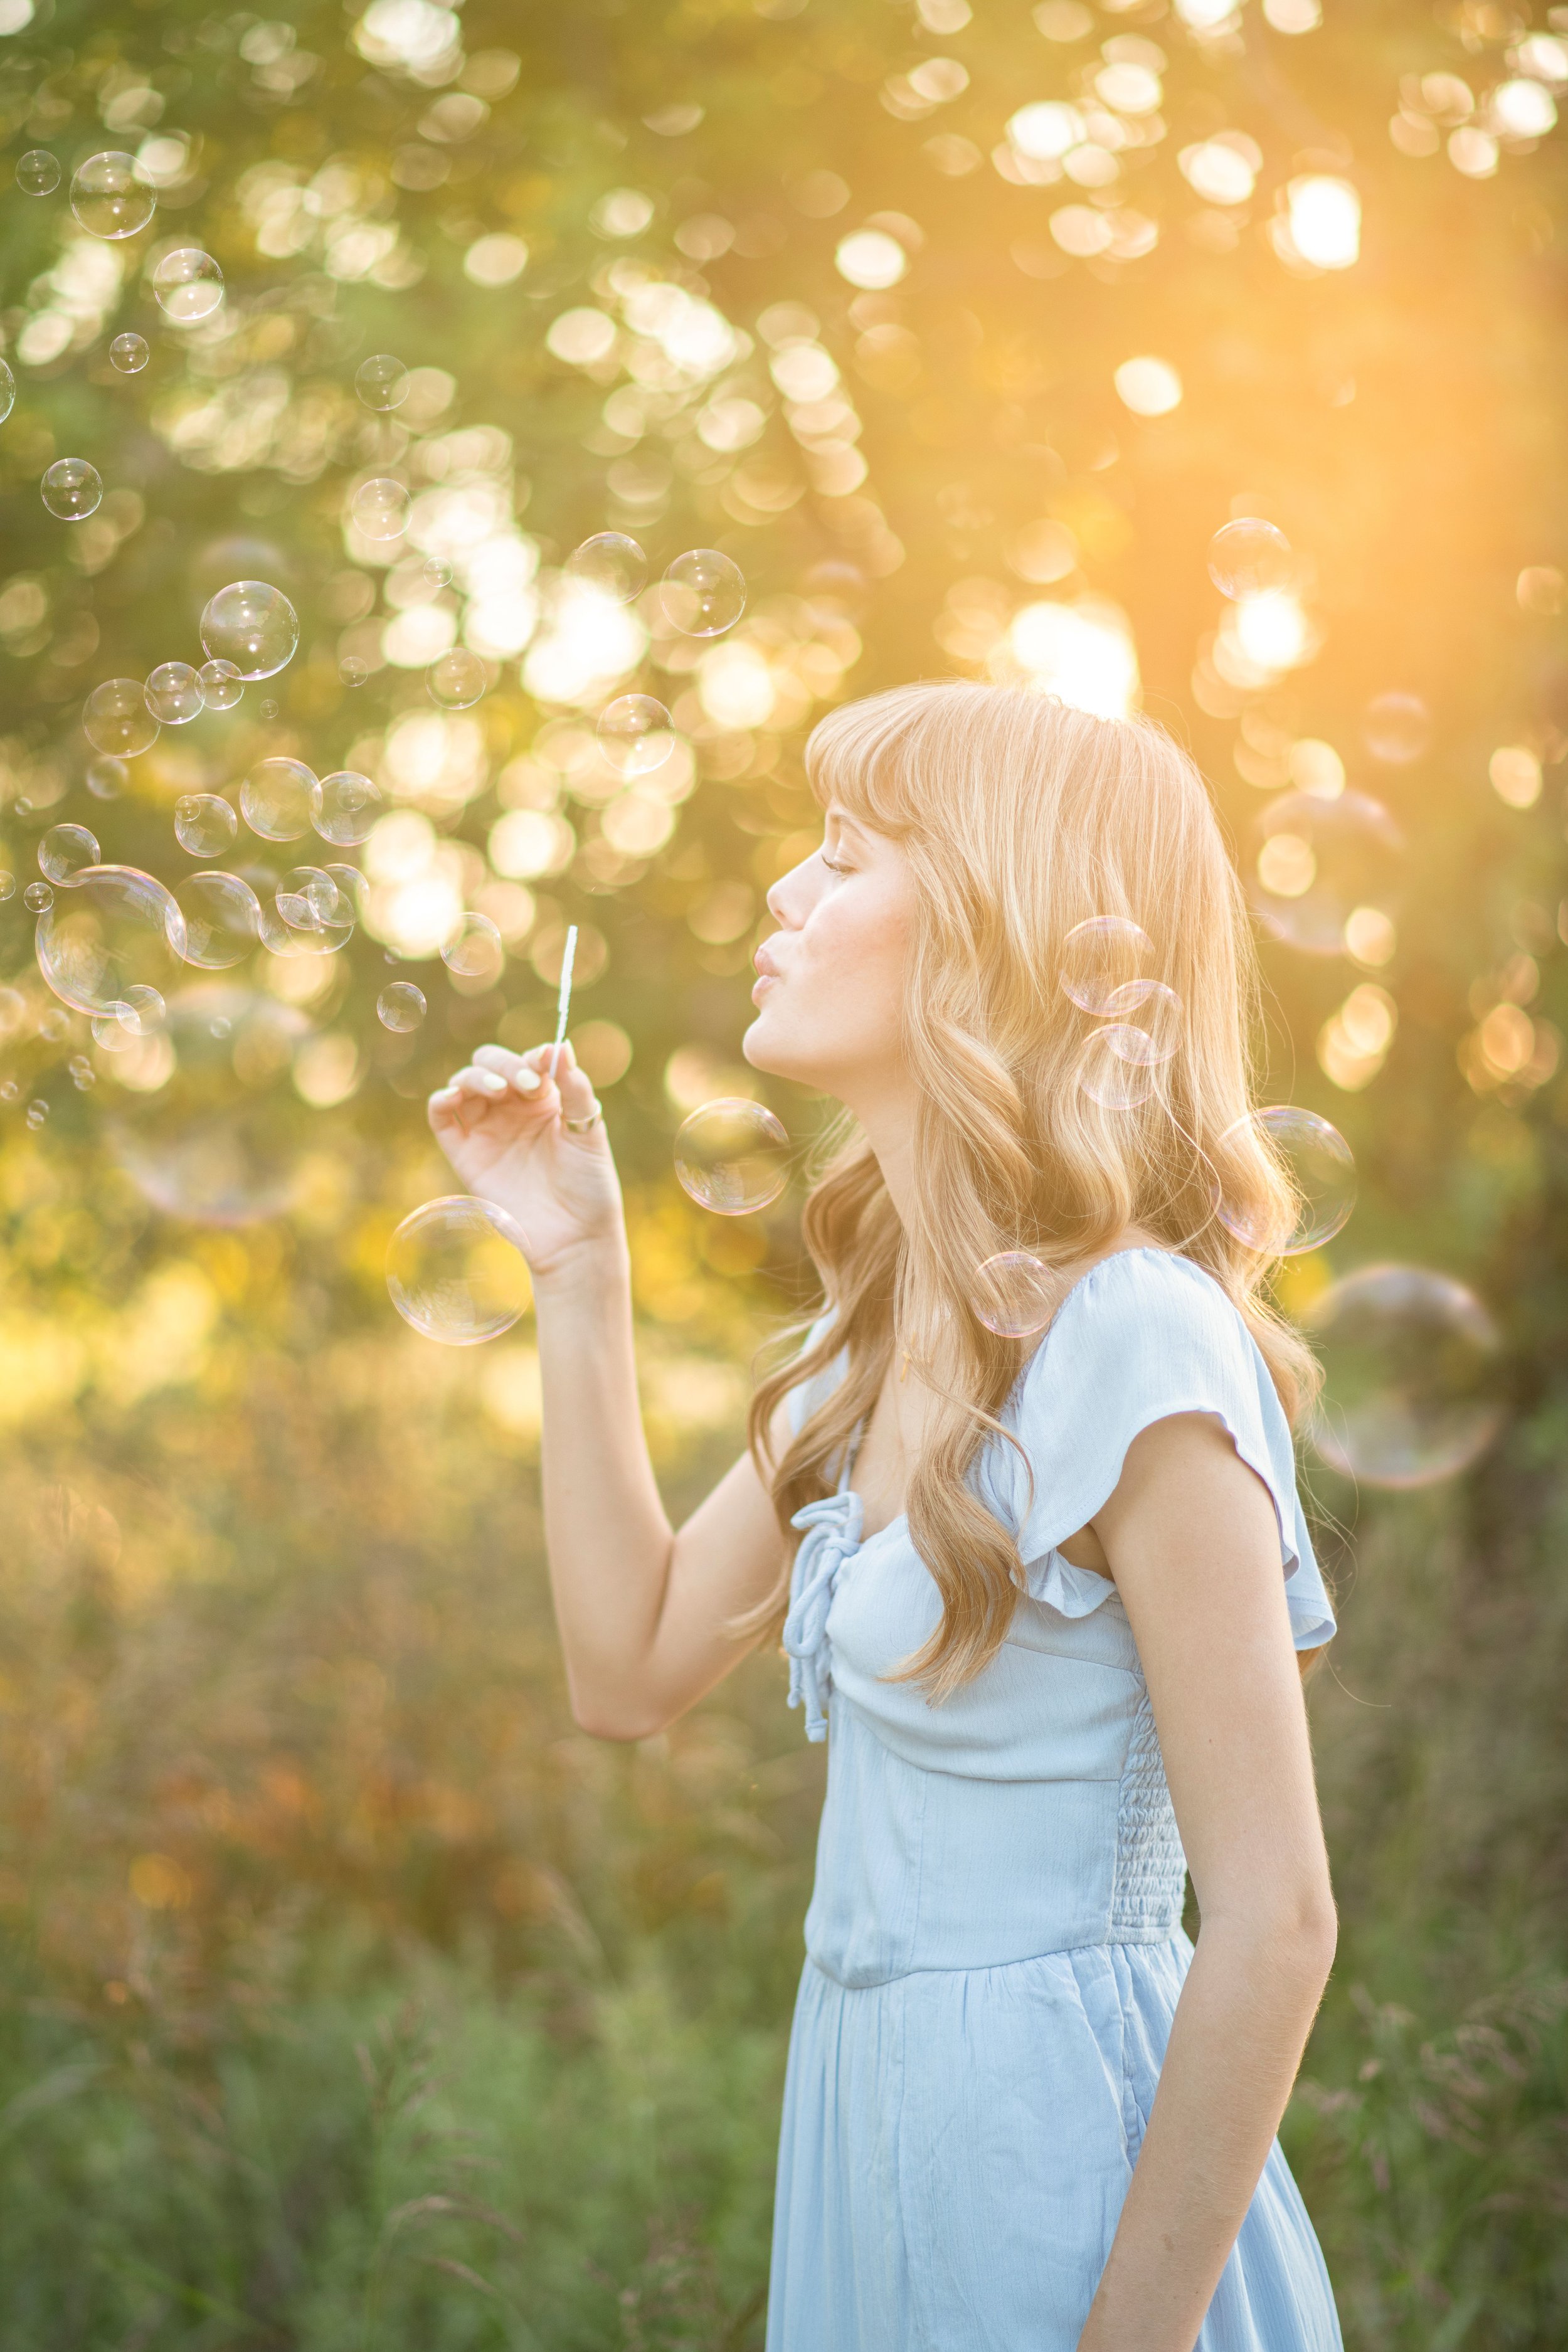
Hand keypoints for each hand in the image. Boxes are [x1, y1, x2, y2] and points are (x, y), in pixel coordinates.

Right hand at [427, 1041, 624, 1283]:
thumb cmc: (589, 1184)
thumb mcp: (588, 1131)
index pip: (528, 1061)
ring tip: (497, 1090)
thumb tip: (561, 1045)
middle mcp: (512, 1108)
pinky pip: (441, 1116)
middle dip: (504, 1064)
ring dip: (476, 1076)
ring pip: (464, 1082)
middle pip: (491, 1063)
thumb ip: (575, 1088)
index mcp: (545, 1098)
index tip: (545, 1066)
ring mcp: (487, 1129)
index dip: (534, 1057)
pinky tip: (455, 1096)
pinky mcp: (465, 1152)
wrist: (574, 1236)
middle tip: (525, 1085)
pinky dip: (441, 1099)